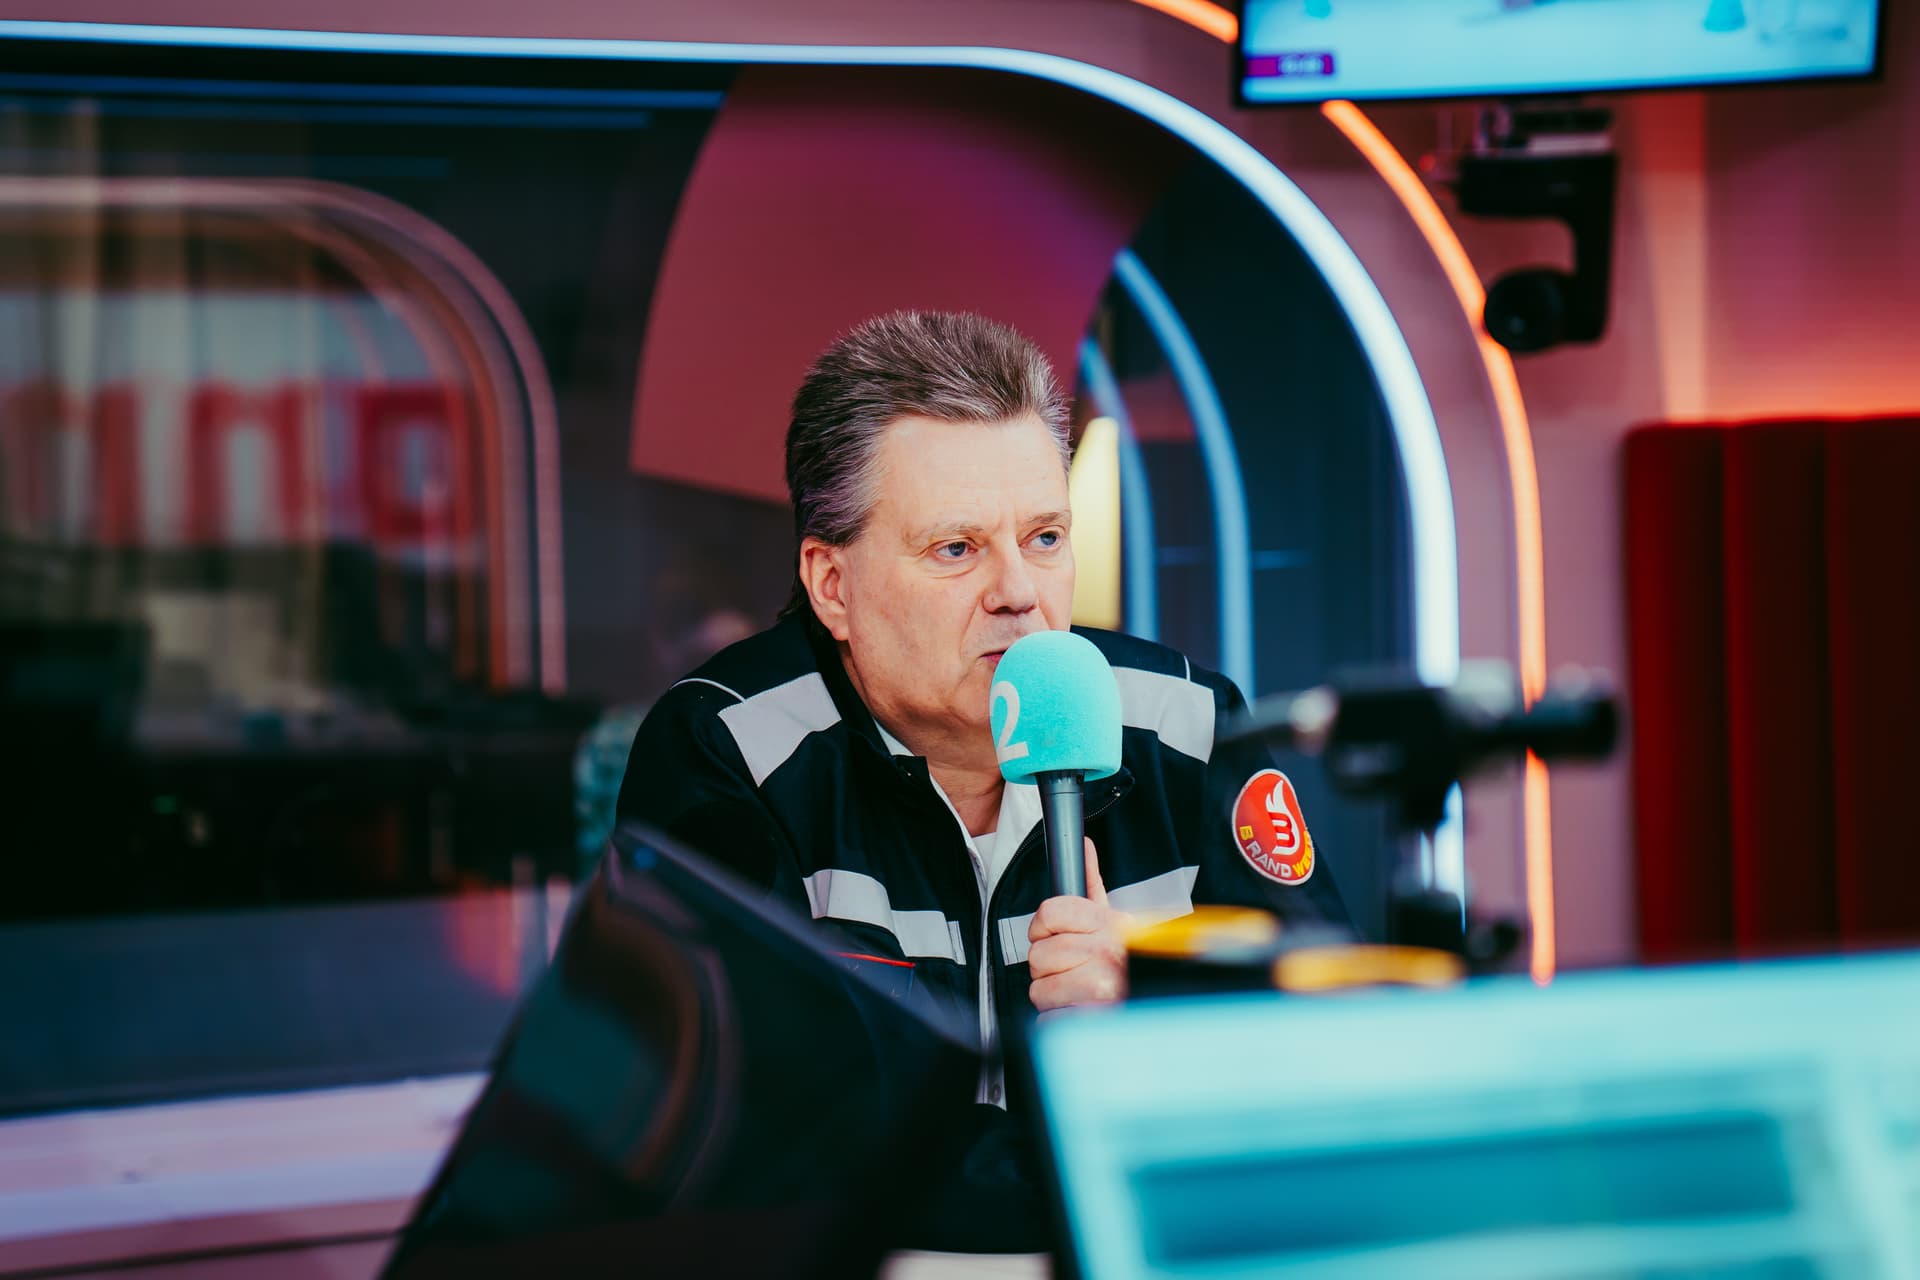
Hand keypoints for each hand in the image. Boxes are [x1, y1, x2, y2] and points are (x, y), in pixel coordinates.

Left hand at [1027, 838, 1132, 1011]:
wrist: (1152, 1011)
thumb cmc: (1123, 968)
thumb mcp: (1112, 922)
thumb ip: (1091, 883)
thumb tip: (1085, 845)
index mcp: (1110, 925)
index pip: (1049, 911)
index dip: (1044, 928)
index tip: (1056, 937)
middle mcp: (1108, 953)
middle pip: (1038, 953)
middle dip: (1049, 968)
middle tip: (1073, 972)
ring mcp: (1101, 988)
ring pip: (1038, 987)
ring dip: (1053, 995)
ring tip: (1077, 993)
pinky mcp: (1090, 1020)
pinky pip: (1048, 1017)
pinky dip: (1058, 1019)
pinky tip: (1078, 1012)